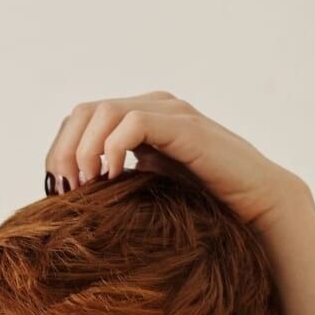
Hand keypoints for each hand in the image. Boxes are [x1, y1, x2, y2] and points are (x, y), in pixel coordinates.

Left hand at [44, 92, 310, 235]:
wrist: (257, 207)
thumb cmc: (203, 205)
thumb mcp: (146, 189)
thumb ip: (116, 180)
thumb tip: (71, 195)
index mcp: (138, 117)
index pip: (80, 119)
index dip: (60, 150)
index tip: (57, 190)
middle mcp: (152, 106)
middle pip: (83, 112)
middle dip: (64, 151)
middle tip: (65, 190)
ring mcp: (169, 112)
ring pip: (103, 111)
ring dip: (84, 150)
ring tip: (85, 185)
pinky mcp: (184, 126)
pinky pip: (133, 123)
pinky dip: (112, 149)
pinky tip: (111, 178)